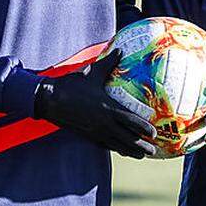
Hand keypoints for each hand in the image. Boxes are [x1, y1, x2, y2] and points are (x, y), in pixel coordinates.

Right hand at [34, 50, 156, 158]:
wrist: (50, 100)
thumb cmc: (71, 85)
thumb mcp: (91, 73)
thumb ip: (109, 63)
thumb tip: (121, 50)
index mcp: (108, 108)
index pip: (132, 122)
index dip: (145, 128)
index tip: (155, 132)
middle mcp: (104, 123)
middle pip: (128, 139)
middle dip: (142, 147)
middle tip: (153, 151)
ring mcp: (95, 132)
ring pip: (118, 146)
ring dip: (131, 151)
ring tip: (141, 155)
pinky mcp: (87, 136)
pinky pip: (106, 145)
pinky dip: (116, 149)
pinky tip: (121, 150)